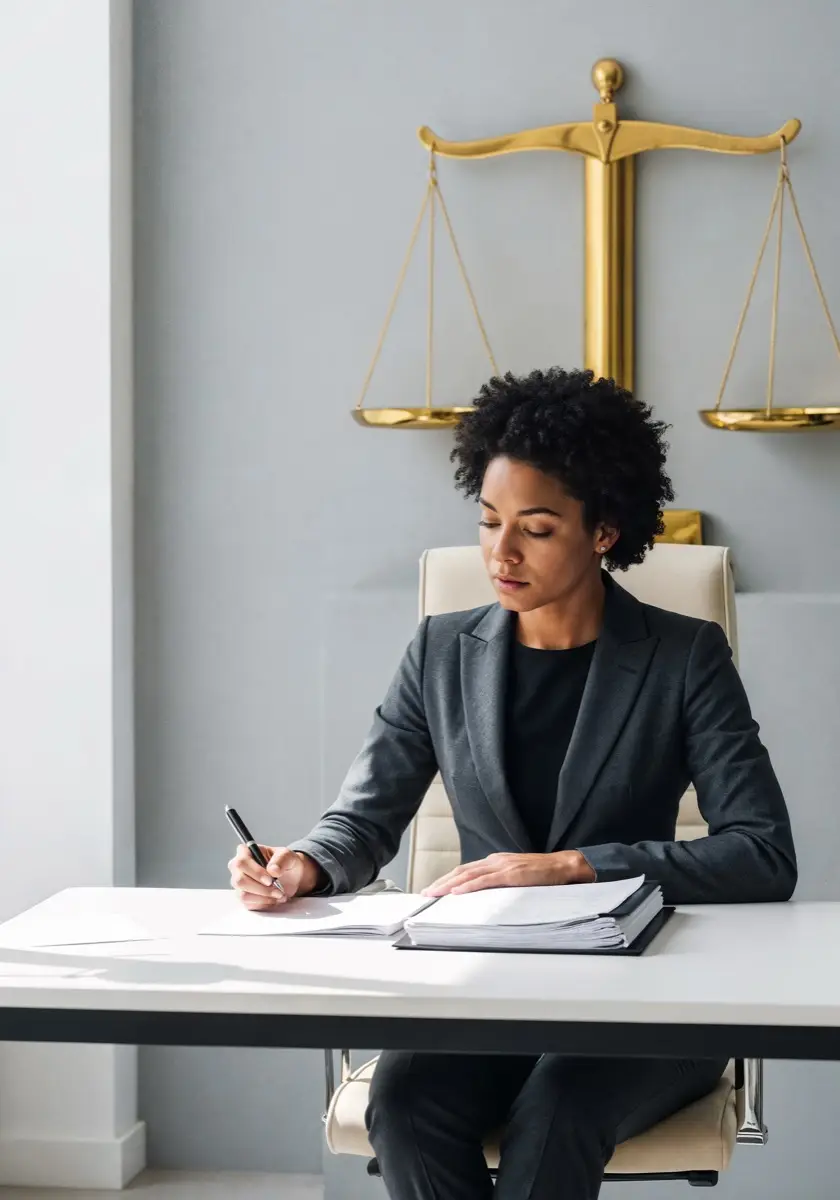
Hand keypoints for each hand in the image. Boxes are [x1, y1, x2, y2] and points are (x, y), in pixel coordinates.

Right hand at [228, 844, 321, 909]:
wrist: (292, 877)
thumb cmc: (286, 862)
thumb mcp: (288, 856)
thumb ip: (281, 860)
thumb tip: (272, 870)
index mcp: (246, 852)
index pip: (241, 862)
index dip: (255, 872)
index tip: (270, 880)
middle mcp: (238, 868)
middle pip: (240, 881)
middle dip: (261, 888)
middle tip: (278, 890)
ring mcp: (239, 884)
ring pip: (243, 895)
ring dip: (264, 897)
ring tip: (280, 894)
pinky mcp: (243, 897)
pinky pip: (249, 904)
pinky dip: (264, 903)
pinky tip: (275, 899)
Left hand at [421, 851, 595, 896]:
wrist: (564, 866)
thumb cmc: (543, 874)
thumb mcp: (516, 878)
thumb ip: (500, 884)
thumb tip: (484, 898)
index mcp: (495, 862)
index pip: (465, 870)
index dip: (447, 879)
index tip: (433, 889)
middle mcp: (495, 861)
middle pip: (461, 871)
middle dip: (441, 882)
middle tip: (425, 894)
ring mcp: (502, 866)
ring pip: (469, 874)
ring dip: (449, 884)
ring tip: (434, 893)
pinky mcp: (511, 874)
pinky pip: (486, 881)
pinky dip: (469, 886)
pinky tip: (458, 892)